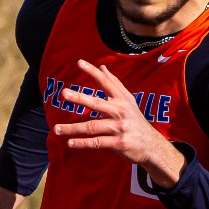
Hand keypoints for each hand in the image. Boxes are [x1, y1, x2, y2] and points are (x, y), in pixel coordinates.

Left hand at [53, 59, 186, 187]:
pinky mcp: (118, 143)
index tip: (79, 62)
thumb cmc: (136, 122)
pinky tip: (70, 143)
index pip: (106, 82)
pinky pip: (97, 143)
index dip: (93, 72)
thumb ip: (115, 84)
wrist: (151, 146)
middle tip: (64, 93)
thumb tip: (102, 66)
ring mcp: (119, 128)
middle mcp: (120, 112)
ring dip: (73, 129)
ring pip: (92, 127)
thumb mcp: (129, 101)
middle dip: (79, 98)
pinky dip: (83, 143)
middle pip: (96, 103)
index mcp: (122, 100)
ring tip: (57, 129)